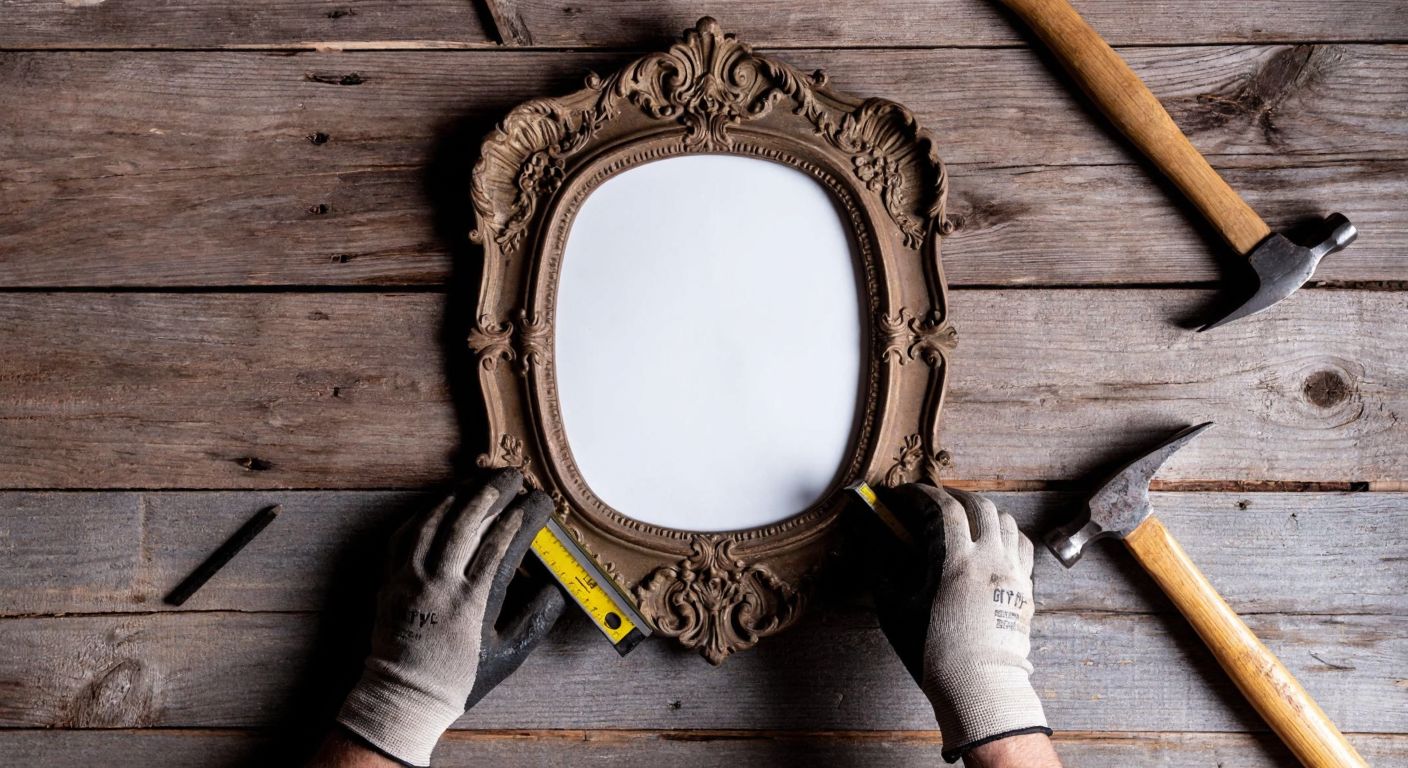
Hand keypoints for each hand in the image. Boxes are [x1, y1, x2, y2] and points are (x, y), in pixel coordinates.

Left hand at [336, 469, 565, 765]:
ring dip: (461, 494)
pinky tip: (441, 503)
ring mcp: (412, 578)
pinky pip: (406, 535)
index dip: (525, 516)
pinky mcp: (391, 579)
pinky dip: (425, 513)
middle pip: (470, 522)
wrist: (404, 696)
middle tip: (514, 476)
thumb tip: (556, 591)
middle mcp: (443, 583)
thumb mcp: (506, 657)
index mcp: (475, 600)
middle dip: (495, 492)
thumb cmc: (457, 679)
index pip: (505, 543)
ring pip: (436, 521)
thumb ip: (534, 621)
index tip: (541, 501)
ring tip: (481, 478)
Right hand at [864, 484, 1050, 762]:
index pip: (943, 509)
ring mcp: (1014, 573)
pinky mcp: (1027, 589)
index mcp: (957, 562)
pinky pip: (1023, 547)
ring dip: (985, 512)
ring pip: (1007, 522)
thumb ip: (884, 571)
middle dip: (957, 496)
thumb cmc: (935, 652)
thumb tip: (873, 545)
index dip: (922, 494)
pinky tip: (996, 543)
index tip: (907, 493)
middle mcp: (991, 560)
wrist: (981, 686)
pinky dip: (1008, 535)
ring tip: (969, 517)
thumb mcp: (897, 610)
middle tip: (938, 499)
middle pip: (981, 507)